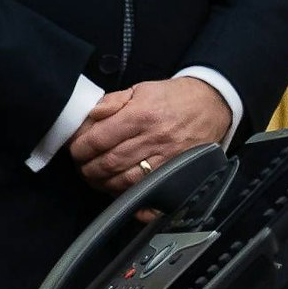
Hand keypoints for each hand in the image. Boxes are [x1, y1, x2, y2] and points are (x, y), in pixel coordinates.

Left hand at [68, 78, 231, 193]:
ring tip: (97, 179)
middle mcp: (154, 139)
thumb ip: (111, 102)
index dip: (81, 148)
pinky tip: (123, 194)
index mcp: (140, 115)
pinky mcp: (180, 173)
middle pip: (110, 163)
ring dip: (105, 184)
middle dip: (89, 169)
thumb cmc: (173, 97)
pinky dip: (134, 198)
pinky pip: (153, 193)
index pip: (100, 139)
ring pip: (127, 181)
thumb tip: (90, 116)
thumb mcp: (139, 89)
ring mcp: (168, 159)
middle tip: (82, 168)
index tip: (75, 150)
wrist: (212, 104)